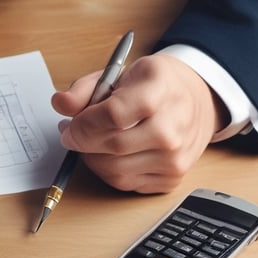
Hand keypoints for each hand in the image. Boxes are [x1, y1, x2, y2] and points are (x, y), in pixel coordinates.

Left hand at [51, 54, 226, 192]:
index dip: (84, 124)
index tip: (71, 125)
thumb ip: (85, 89)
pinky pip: (125, 183)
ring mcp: (174, 156)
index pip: (114, 115)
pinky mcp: (171, 178)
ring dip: (92, 159)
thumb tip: (60, 103)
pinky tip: (109, 156)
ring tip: (90, 143)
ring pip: (114, 170)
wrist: (196, 102)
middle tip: (73, 135)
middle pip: (112, 145)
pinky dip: (108, 172)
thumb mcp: (120, 74)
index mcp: (159, 91)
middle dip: (83, 143)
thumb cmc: (154, 87)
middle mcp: (172, 127)